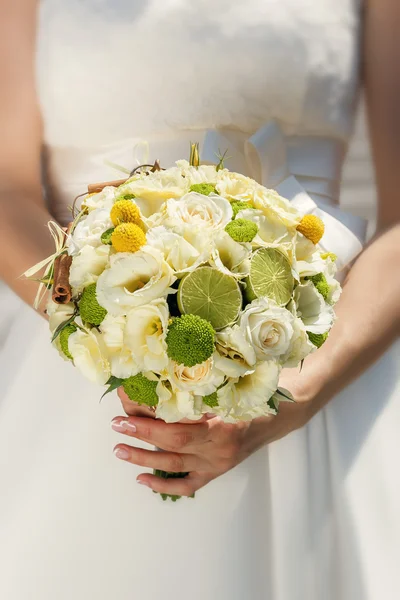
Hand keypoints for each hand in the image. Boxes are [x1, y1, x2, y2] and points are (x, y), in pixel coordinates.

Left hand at [112, 384, 312, 496]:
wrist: (287, 410)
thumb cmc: (260, 389)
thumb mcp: (233, 382)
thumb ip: (202, 385)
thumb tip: (160, 376)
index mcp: (224, 423)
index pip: (177, 427)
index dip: (148, 421)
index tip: (125, 409)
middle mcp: (220, 448)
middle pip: (172, 446)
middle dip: (140, 436)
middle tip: (116, 426)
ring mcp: (220, 463)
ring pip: (175, 467)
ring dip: (145, 459)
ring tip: (120, 450)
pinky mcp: (220, 469)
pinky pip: (190, 484)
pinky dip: (165, 485)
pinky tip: (143, 479)